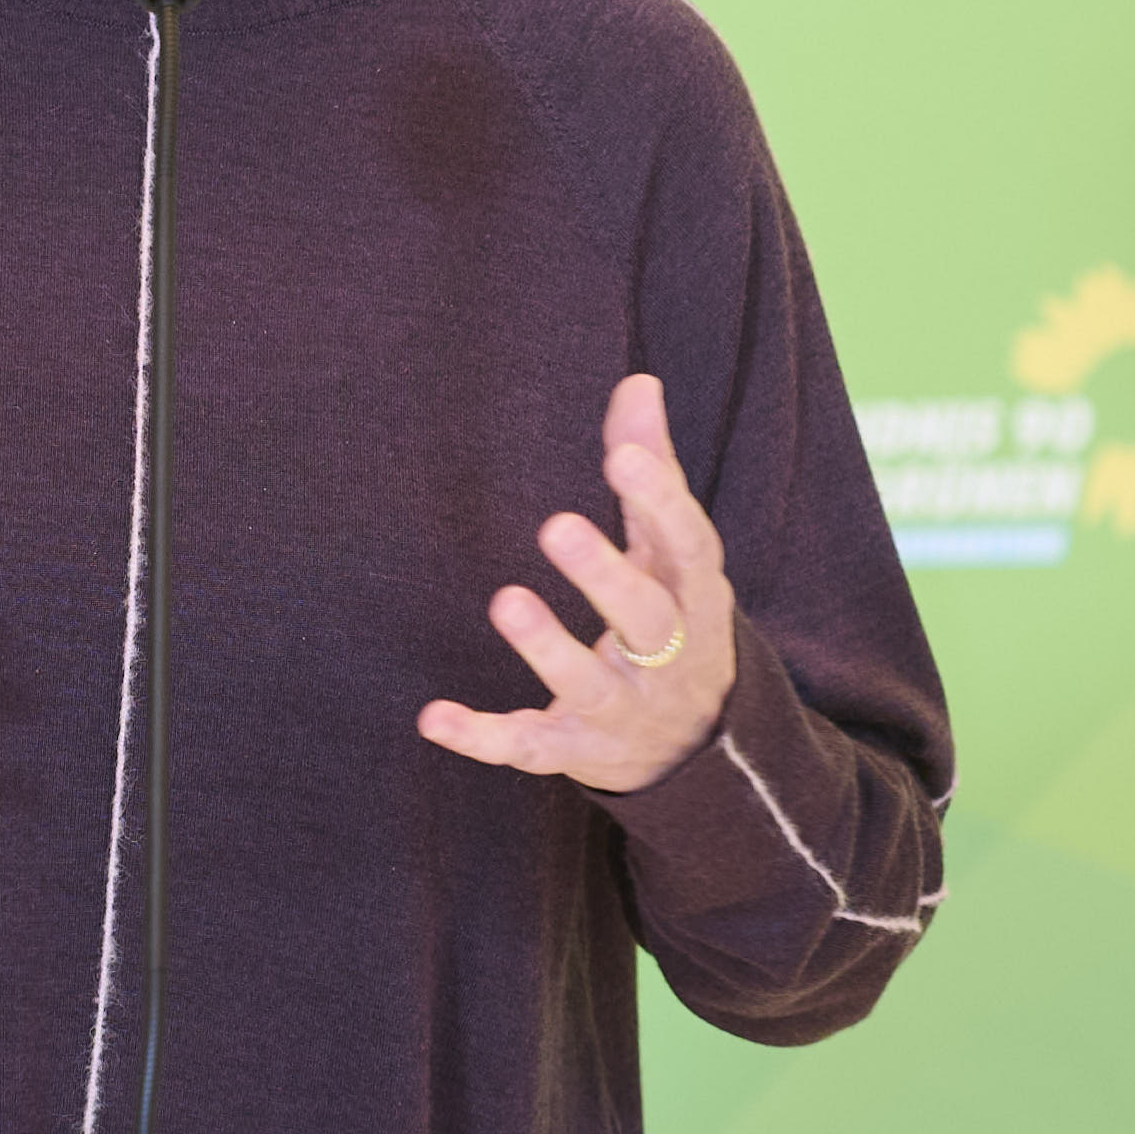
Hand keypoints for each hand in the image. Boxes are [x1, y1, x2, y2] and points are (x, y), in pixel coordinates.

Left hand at [417, 374, 736, 792]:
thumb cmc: (674, 617)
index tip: (623, 456)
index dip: (660, 502)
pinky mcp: (578, 750)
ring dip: (546, 648)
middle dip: (605, 575)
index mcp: (695, 596)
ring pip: (587, 684)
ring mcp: (624, 710)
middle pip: (645, 618)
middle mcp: (668, 657)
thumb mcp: (673, 551)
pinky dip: (484, 737)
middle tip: (555, 524)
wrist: (701, 746)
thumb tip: (638, 383)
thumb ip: (650, 472)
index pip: (688, 546)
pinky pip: (531, 747)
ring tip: (505, 600)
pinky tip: (432, 717)